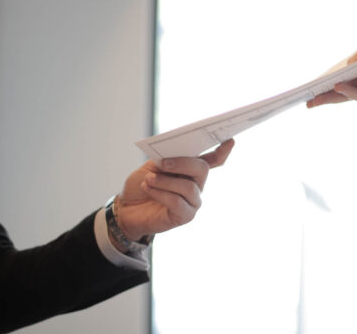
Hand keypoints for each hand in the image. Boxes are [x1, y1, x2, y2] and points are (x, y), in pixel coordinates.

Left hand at [114, 139, 234, 241]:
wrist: (126, 208)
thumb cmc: (142, 185)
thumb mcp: (152, 166)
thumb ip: (166, 158)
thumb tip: (174, 153)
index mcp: (191, 170)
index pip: (213, 160)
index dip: (222, 151)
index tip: (230, 141)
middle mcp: (197, 185)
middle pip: (202, 169)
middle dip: (182, 163)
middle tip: (162, 164)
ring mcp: (193, 201)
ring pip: (188, 187)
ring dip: (165, 181)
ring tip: (148, 180)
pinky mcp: (185, 216)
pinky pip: (177, 202)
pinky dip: (160, 193)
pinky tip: (148, 189)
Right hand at [306, 40, 356, 107]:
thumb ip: (356, 59)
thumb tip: (342, 69)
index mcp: (356, 78)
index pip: (337, 86)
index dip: (323, 91)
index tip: (308, 95)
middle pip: (342, 96)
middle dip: (326, 99)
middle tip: (311, 102)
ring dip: (346, 91)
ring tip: (335, 85)